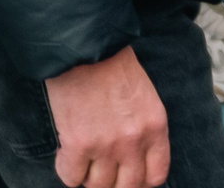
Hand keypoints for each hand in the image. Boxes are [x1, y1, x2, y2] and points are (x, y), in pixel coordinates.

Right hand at [47, 47, 168, 187]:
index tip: (128, 176)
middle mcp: (134, 141)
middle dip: (113, 183)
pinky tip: (67, 152)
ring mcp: (106, 145)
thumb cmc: (112, 67)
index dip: (140, 181)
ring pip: (97, 186)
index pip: (156, 175)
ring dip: (88, 176)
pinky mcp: (78, 145)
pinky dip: (67, 170)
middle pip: (127, 187)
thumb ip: (143, 130)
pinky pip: (71, 178)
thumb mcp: (144, 97)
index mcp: (155, 127)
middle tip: (102, 171)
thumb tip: (132, 160)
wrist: (84, 48)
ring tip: (83, 157)